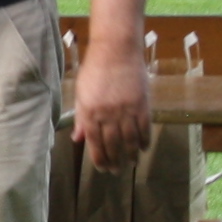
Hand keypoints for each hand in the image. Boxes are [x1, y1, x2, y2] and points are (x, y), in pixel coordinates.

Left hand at [73, 41, 154, 172]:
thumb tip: (77, 139)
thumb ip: (81, 117)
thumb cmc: (95, 70)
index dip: (99, 159)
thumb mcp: (82, 93)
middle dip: (114, 161)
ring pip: (130, 141)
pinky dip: (144, 141)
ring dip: (130, 155)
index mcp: (90, 112)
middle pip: (113, 145)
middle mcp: (108, 114)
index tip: (103, 169)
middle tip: (116, 171)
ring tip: (130, 163)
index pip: (95, 143)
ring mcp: (126, 110)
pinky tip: (143, 148)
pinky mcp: (142, 105)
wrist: (116, 50)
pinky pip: (144, 129)